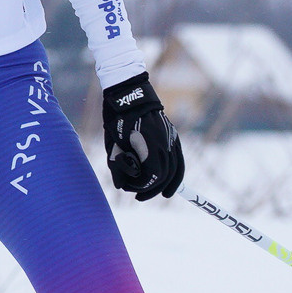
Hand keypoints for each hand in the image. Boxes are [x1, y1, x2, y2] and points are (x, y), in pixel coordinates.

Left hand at [101, 74, 183, 200]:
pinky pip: (179, 159)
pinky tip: (172, 184)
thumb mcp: (112, 145)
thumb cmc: (118, 120)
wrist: (130, 95)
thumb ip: (117, 167)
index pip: (153, 176)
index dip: (141, 186)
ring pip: (176, 169)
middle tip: (139, 196)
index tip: (130, 189)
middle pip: (165, 176)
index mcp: (151, 146)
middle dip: (151, 188)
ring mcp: (171, 139)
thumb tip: (121, 186)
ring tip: (163, 193)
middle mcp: (165, 144)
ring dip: (169, 184)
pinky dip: (177, 173)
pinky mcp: (172, 136)